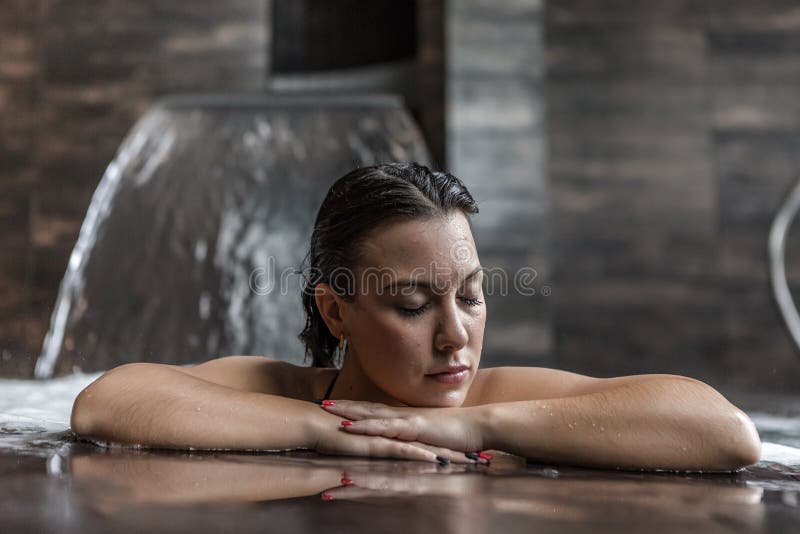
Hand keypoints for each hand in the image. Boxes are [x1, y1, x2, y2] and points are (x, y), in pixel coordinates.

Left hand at [318, 400, 487, 454]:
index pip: (378, 411)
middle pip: (369, 408)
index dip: (358, 408)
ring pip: (372, 415)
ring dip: (349, 413)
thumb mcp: (435, 436)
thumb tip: (413, 443)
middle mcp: (405, 415)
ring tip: (327, 411)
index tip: (339, 406)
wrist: (481, 426)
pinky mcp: (414, 428)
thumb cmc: (462, 434)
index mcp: (409, 417)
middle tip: (322, 404)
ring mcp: (408, 420)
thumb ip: (422, 438)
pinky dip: (366, 427)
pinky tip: (350, 427)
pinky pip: (385, 427)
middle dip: (345, 406)